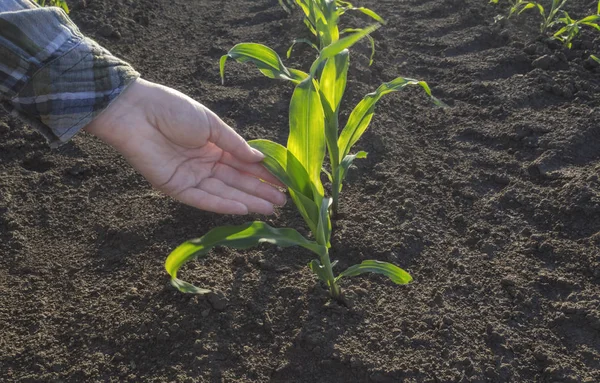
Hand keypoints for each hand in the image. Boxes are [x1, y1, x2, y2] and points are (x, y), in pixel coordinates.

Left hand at [84, 78, 285, 214]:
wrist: (136, 112)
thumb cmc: (173, 110)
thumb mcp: (211, 124)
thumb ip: (234, 144)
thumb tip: (260, 158)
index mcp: (214, 146)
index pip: (243, 163)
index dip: (263, 173)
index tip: (284, 182)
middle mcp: (204, 164)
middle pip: (237, 181)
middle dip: (260, 191)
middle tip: (284, 202)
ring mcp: (191, 177)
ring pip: (224, 193)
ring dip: (248, 201)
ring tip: (271, 208)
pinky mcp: (176, 188)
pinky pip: (203, 199)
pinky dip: (222, 205)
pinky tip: (243, 209)